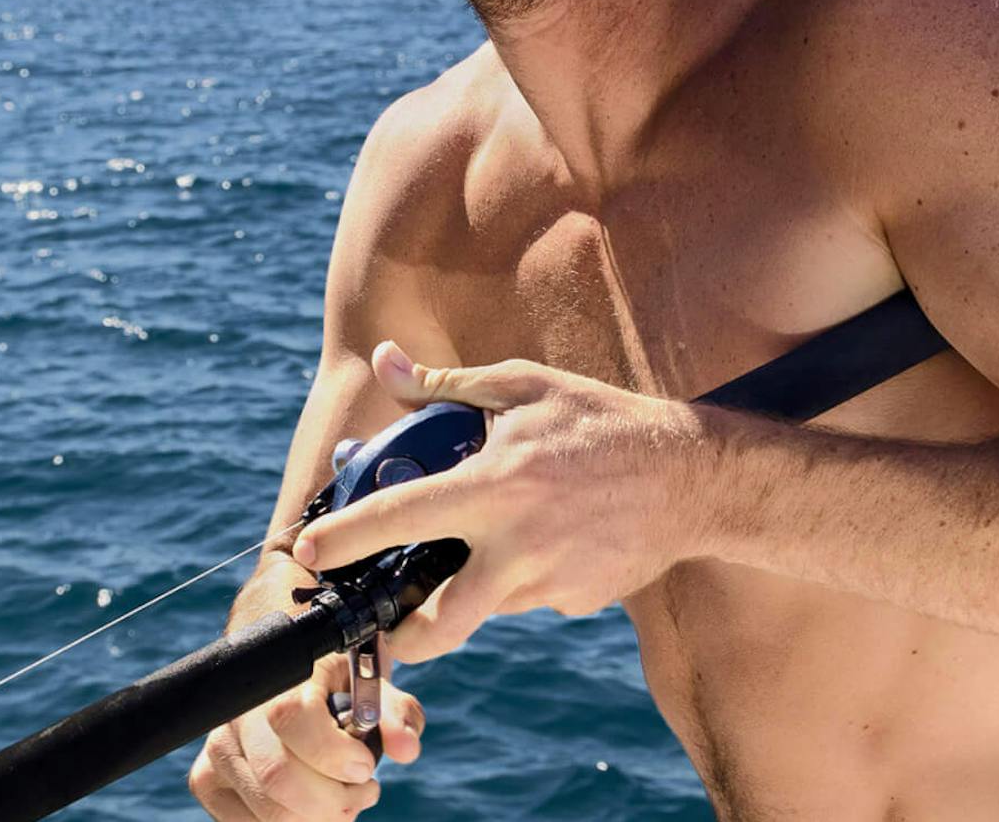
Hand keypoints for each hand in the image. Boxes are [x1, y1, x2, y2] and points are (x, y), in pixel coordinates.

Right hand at [187, 648, 423, 819]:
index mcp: (281, 677)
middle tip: (362, 792)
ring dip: (318, 819)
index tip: (364, 766)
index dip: (334, 754)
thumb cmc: (335, 683)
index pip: (292, 718)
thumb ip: (395, 714)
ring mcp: (219, 748)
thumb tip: (405, 748)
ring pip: (268, 811)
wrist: (286, 675)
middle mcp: (238, 712)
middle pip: (278, 778)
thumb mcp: (372, 687)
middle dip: (333, 802)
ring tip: (343, 797)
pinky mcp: (207, 781)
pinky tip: (310, 806)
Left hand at [290, 341, 712, 663]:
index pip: (398, 519)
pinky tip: (547, 540)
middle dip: (400, 639)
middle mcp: (516, 547)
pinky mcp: (575, 603)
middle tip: (382, 624)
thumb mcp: (523, 387)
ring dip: (468, 591)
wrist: (692, 477)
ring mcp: (548, 584)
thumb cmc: (599, 422)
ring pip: (483, 609)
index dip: (344, 540)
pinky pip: (527, 599)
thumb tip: (385, 361)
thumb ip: (447, 386)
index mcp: (493, 488)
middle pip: (437, 624)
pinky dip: (520, 578)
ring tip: (485, 547)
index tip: (306, 554)